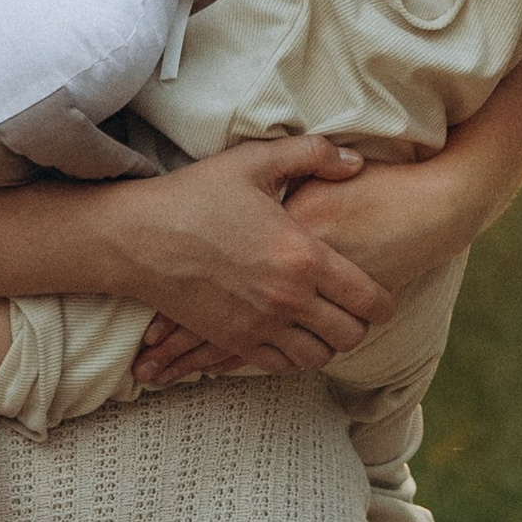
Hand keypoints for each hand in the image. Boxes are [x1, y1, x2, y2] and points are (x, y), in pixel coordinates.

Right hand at [108, 133, 384, 375]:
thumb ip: (313, 155)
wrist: (138, 237)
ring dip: (325, 343)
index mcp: (303, 257)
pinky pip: (280, 365)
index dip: (383, 302)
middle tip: (351, 309)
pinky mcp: (233, 342)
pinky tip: (289, 334)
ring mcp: (260, 326)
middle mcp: (288, 300)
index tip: (380, 297)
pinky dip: (292, 355)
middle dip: (358, 324)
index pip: (369, 299)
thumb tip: (356, 163)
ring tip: (321, 323)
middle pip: (350, 336)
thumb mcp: (255, 162)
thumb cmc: (196, 195)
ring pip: (317, 357)